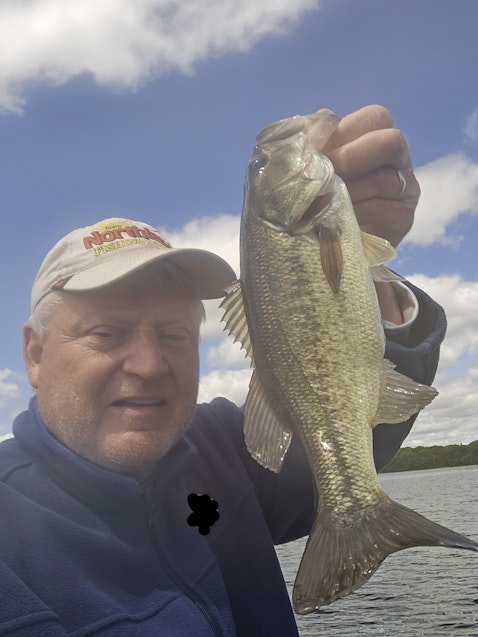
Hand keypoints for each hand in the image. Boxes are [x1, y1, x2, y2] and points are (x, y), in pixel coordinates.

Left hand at [322, 105, 419, 246]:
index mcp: (379, 137)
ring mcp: (406, 189)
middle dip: (351, 157)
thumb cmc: (325, 198)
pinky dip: (352, 213)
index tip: (316, 150)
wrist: (337, 246)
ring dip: (346, 190)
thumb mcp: (321, 167)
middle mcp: (399, 160)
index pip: (376, 118)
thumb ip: (320, 145)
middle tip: (323, 176)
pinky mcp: (403, 218)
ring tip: (319, 202)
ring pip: (381, 180)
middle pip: (390, 142)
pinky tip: (332, 219)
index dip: (345, 130)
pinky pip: (379, 210)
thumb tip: (313, 127)